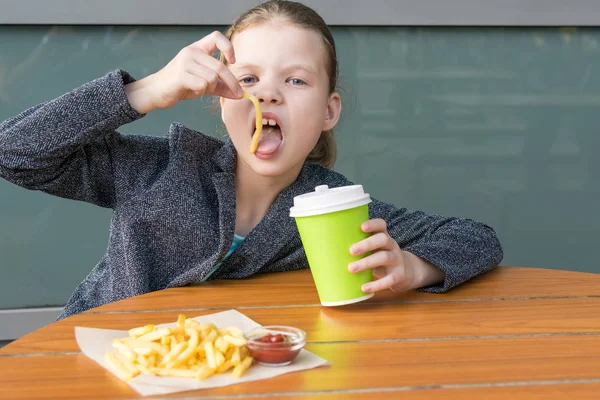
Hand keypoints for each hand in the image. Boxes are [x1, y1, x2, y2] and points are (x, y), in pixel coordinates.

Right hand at [125, 31, 242, 113]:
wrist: (155, 91)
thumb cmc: (180, 84)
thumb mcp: (203, 83)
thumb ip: (221, 86)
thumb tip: (240, 94)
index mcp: (197, 49)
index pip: (216, 37)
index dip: (228, 47)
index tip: (232, 61)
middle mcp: (191, 52)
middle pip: (220, 66)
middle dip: (232, 82)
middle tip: (238, 94)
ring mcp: (185, 63)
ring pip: (212, 78)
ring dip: (211, 88)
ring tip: (199, 89)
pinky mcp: (181, 75)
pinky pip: (202, 85)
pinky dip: (201, 91)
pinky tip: (191, 90)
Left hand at [348, 219, 444, 292]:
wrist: (404, 272)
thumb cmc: (379, 258)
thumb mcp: (373, 249)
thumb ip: (358, 246)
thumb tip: (327, 248)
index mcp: (383, 237)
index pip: (381, 225)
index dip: (373, 224)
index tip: (361, 226)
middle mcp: (392, 246)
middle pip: (383, 239)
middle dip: (367, 244)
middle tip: (351, 250)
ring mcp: (397, 260)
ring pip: (384, 257)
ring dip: (367, 262)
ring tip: (351, 268)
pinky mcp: (399, 275)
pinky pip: (389, 279)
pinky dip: (377, 284)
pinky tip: (364, 288)